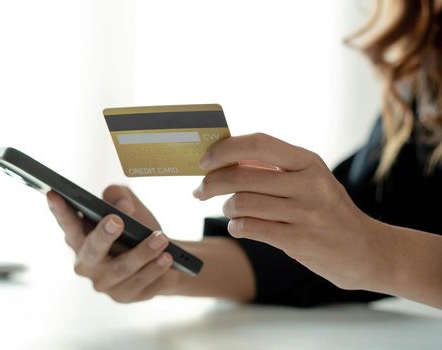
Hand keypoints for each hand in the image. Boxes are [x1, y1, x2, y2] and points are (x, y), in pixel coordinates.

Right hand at [46, 185, 181, 302]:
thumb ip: (119, 196)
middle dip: (103, 235)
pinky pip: (139, 283)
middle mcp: (86, 262)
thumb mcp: (128, 205)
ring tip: (161, 238)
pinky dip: (154, 269)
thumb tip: (122, 205)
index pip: (67, 222)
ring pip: (121, 268)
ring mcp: (103, 282)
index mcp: (79, 236)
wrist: (163, 256)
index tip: (53, 193)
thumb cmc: (137, 228)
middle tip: (116, 220)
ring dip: (142, 252)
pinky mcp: (124, 296)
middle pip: (92, 250)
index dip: (59, 209)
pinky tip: (166, 258)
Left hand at [193, 133, 382, 290]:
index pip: (257, 143)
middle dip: (211, 183)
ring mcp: (306, 212)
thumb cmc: (328, 212)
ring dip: (227, 208)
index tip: (204, 160)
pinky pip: (251, 228)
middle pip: (242, 176)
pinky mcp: (300, 240)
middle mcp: (309, 183)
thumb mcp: (309, 179)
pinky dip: (237, 227)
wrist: (367, 250)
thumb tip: (224, 156)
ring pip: (242, 203)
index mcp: (308, 161)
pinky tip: (239, 227)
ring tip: (230, 212)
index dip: (224, 150)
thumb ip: (273, 168)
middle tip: (200, 191)